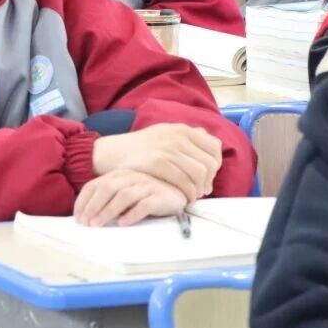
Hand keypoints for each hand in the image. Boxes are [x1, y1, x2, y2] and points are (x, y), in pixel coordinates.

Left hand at [74, 170, 187, 227]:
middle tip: (86, 223)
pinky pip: (144, 205)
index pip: (95, 184)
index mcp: (118, 175)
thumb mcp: (124, 192)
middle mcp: (131, 177)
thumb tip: (87, 216)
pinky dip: (132, 214)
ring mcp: (146, 186)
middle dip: (93, 206)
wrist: (177, 192)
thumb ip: (108, 198)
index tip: (77, 217)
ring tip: (98, 225)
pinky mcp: (160, 197)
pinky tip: (123, 223)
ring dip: (108, 211)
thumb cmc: (146, 194)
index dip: (83, 201)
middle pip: (107, 188)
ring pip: (124, 196)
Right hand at [92, 122, 221, 200]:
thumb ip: (187, 140)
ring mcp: (168, 148)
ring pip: (199, 174)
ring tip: (192, 196)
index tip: (208, 177)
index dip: (215, 166)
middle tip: (202, 191)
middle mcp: (178, 136)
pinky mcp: (158, 162)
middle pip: (209, 163)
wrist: (112, 152)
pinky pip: (184, 181)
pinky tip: (183, 198)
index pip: (214, 147)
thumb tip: (212, 150)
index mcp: (182, 128)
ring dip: (199, 189)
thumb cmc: (139, 148)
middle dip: (209, 181)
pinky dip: (188, 193)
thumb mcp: (165, 134)